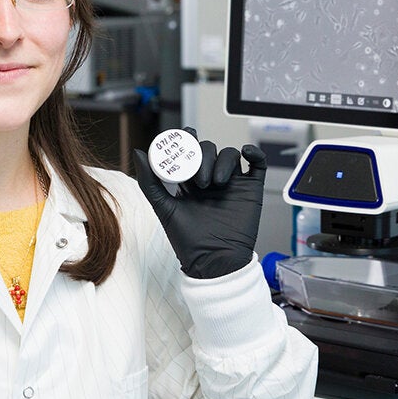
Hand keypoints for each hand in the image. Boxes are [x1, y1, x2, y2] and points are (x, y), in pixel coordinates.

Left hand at [133, 130, 266, 278]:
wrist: (213, 262)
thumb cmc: (187, 241)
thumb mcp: (164, 208)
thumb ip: (150, 181)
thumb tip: (139, 152)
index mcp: (190, 182)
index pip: (190, 152)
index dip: (187, 140)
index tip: (184, 136)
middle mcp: (211, 180)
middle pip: (209, 151)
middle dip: (203, 158)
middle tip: (198, 180)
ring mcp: (232, 184)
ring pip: (230, 155)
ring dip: (223, 161)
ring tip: (215, 182)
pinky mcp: (251, 190)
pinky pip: (258, 165)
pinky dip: (255, 154)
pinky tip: (247, 152)